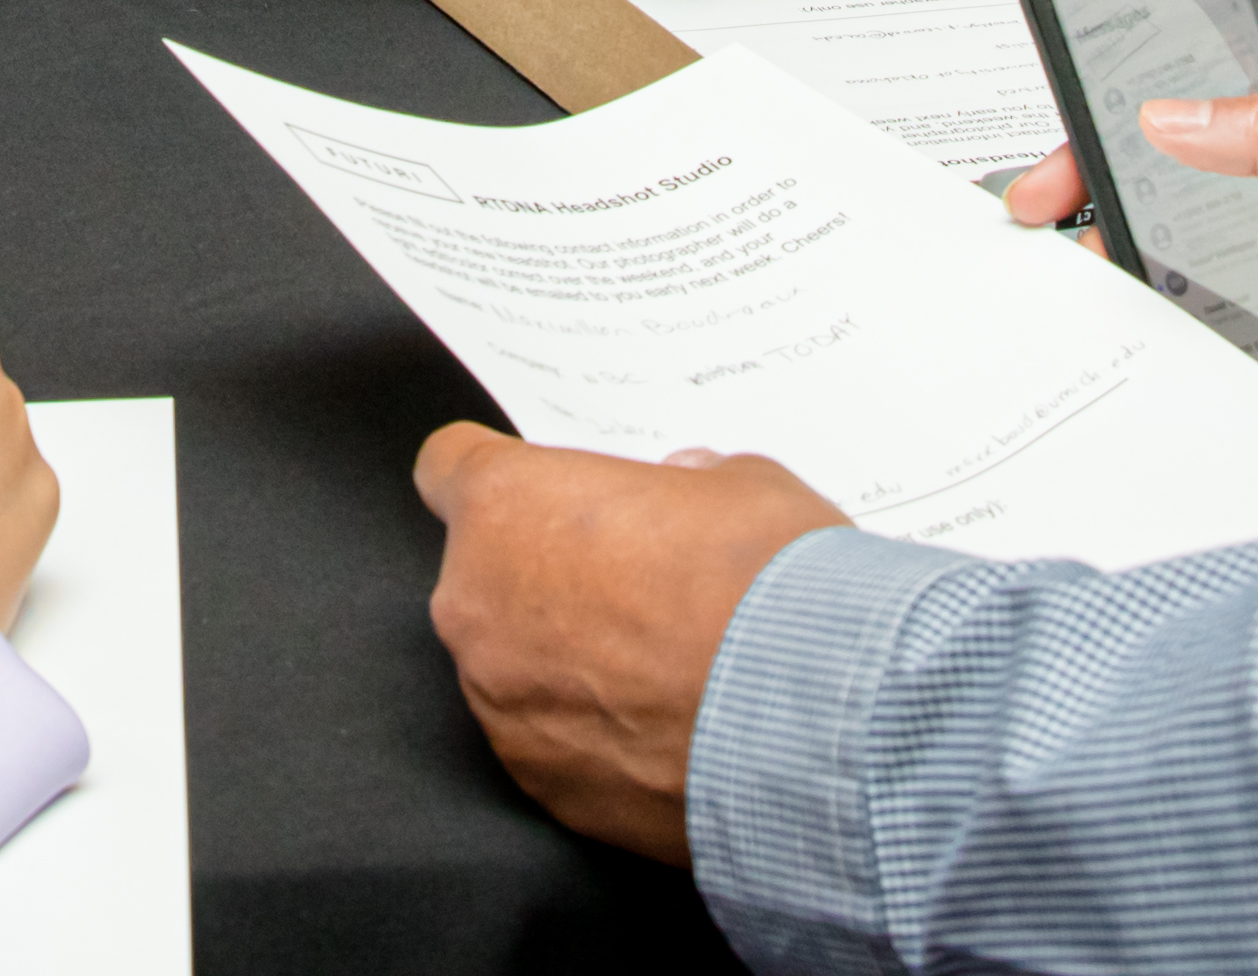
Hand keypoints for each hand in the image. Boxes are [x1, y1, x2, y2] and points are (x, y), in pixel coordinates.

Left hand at [414, 426, 845, 864]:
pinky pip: (554, 747)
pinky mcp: (543, 790)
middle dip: (545, 577)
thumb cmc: (765, 582)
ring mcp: (501, 710)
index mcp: (505, 509)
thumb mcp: (739, 484)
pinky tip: (668, 731)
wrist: (810, 720)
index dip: (496, 476)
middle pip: (485, 578)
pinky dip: (596, 739)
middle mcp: (477, 608)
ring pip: (515, 669)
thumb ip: (686, 484)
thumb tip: (683, 496)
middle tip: (635, 586)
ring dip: (569, 665)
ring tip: (663, 671)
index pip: (447, 469)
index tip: (535, 493)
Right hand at [1004, 90, 1257, 396]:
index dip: (1107, 143)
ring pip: (1173, 295)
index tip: (1049, 173)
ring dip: (1116, 293)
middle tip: (1034, 224)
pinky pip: (1206, 374)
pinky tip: (1129, 369)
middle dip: (1087, 208)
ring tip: (1067, 296)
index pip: (1184, 135)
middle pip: (1160, 210)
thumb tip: (1174, 114)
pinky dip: (1160, 371)